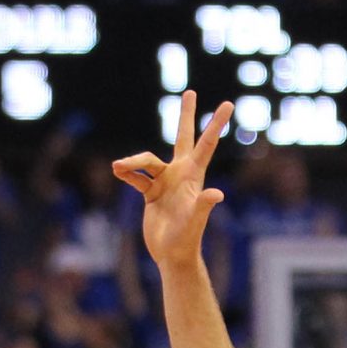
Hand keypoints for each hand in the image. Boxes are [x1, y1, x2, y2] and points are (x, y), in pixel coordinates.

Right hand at [113, 92, 229, 265]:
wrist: (172, 255)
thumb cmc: (186, 239)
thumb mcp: (194, 221)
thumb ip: (203, 205)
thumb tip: (217, 194)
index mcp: (194, 175)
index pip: (206, 143)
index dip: (216, 123)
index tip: (228, 104)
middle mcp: (180, 174)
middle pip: (183, 137)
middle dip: (186, 115)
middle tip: (190, 92)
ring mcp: (165, 182)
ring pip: (147, 161)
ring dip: (132, 161)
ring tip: (118, 166)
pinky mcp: (151, 193)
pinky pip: (136, 177)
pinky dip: (127, 174)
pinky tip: (117, 171)